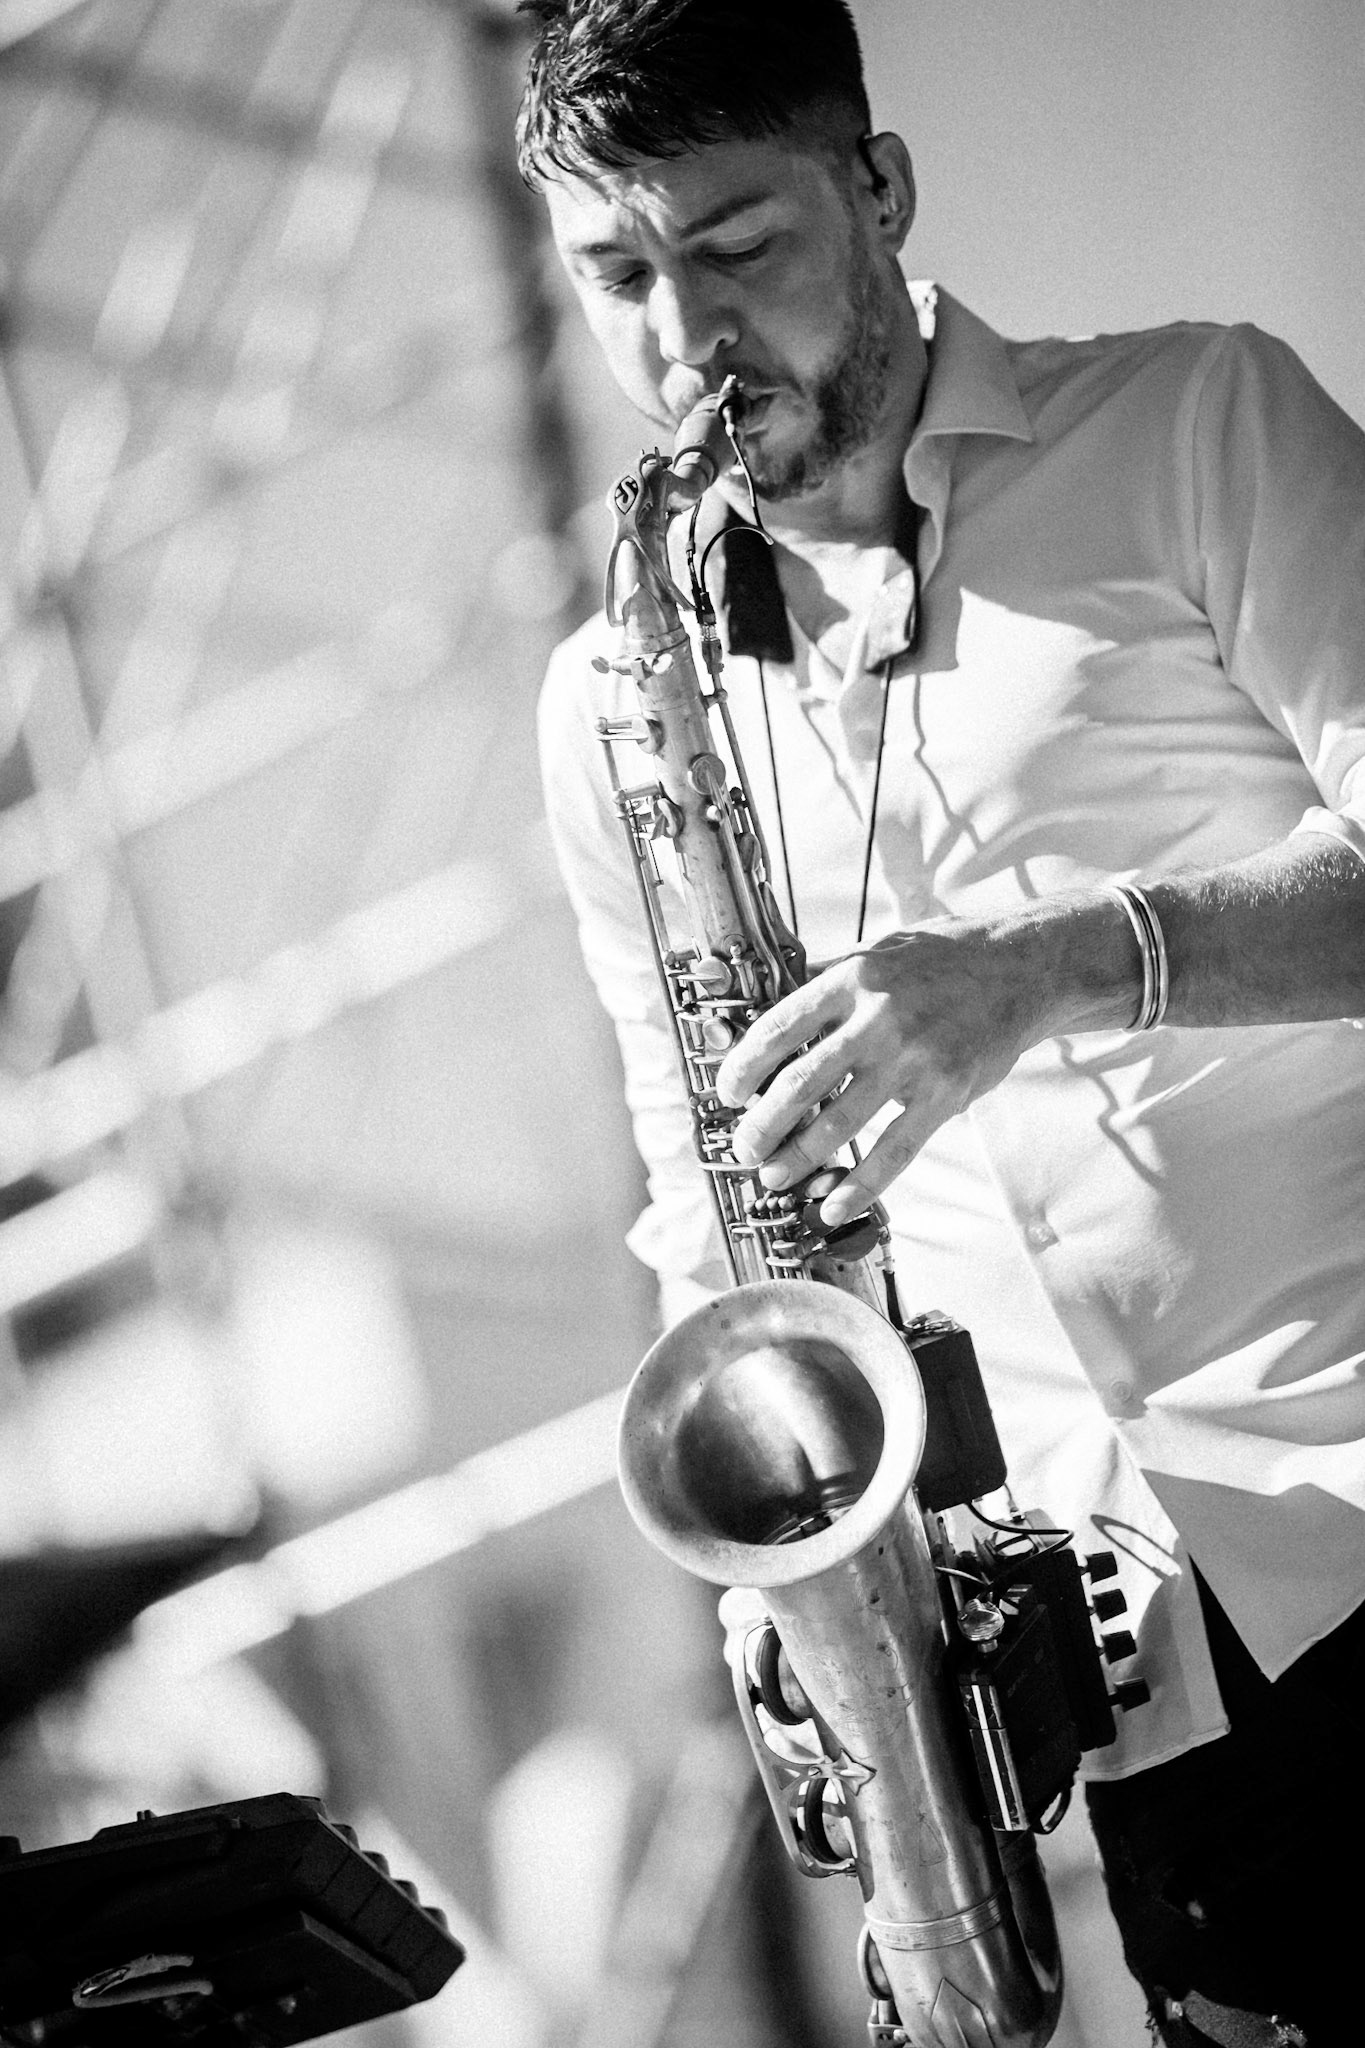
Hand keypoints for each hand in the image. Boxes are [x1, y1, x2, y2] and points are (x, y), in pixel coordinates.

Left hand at [714, 919, 1052, 1228]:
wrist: (1021, 967)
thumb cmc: (943, 961)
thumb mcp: (877, 951)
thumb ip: (828, 982)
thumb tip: (770, 1014)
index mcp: (852, 979)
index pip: (777, 1028)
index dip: (742, 1068)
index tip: (728, 1094)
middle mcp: (878, 1018)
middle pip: (799, 1083)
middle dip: (760, 1125)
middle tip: (744, 1148)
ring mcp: (913, 1058)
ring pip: (839, 1123)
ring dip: (798, 1158)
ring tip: (774, 1176)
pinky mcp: (945, 1093)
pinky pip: (894, 1150)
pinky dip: (858, 1184)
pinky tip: (833, 1205)